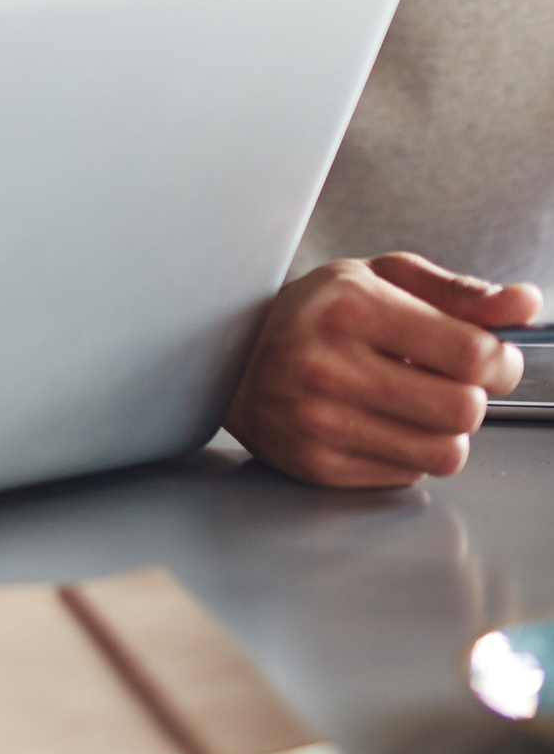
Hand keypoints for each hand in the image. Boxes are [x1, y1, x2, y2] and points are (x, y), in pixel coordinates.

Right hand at [225, 252, 541, 486]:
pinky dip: (409, 451)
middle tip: (451, 379)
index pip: (471, 353)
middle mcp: (332, 364)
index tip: (492, 356)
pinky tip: (380, 420)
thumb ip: (459, 293)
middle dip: (471, 396)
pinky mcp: (319, 465)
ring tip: (416, 402)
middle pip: (464, 409)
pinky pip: (409, 475)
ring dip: (445, 429)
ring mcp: (322, 421)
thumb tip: (526, 304)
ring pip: (445, 452)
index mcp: (352, 305)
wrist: (229, 357)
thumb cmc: (314, 312)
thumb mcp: (381, 278)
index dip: (500, 358)